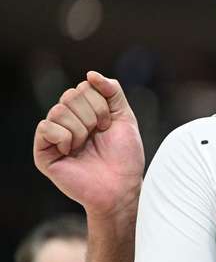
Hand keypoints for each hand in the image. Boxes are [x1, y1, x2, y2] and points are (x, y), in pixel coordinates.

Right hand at [34, 71, 144, 216]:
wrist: (122, 187)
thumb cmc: (125, 156)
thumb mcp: (125, 117)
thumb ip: (112, 92)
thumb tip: (91, 74)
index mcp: (85, 112)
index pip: (84, 87)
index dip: (102, 105)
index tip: (109, 125)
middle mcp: (67, 121)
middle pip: (71, 95)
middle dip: (93, 115)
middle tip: (99, 136)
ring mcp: (54, 136)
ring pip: (59, 110)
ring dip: (81, 128)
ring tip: (86, 145)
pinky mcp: (44, 153)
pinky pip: (46, 128)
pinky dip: (64, 137)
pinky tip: (72, 151)